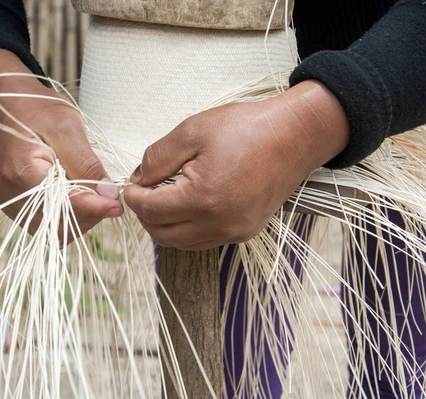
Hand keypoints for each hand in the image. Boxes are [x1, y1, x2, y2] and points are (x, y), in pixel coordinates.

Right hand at [0, 49, 122, 239]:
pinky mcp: (14, 206)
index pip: (62, 204)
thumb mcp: (68, 129)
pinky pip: (45, 224)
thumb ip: (87, 165)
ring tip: (91, 193)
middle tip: (107, 195)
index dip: (93, 207)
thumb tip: (108, 195)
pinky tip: (76, 196)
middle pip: (58, 224)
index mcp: (21, 172)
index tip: (117, 205)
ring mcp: (10, 203)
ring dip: (79, 218)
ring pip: (53, 230)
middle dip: (88, 214)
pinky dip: (66, 216)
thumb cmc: (39, 112)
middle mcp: (10, 194)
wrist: (11, 106)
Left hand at [124, 80, 349, 249]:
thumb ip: (158, 158)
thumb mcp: (193, 131)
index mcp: (203, 199)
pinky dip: (187, 228)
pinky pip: (204, 240)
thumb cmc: (247, 129)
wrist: (295, 136)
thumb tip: (140, 178)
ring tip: (163, 197)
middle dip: (145, 215)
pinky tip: (187, 205)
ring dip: (165, 225)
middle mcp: (219, 224)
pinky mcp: (245, 231)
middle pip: (162, 234)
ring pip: (182, 242)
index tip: (130, 184)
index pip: (151, 210)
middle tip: (142, 192)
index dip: (133, 197)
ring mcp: (234, 231)